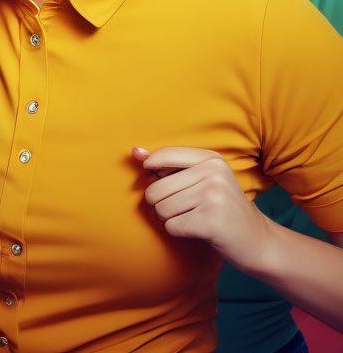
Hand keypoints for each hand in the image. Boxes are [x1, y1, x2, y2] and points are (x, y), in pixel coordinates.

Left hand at [134, 145, 272, 272]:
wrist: (260, 242)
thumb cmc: (223, 208)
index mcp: (212, 159)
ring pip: (162, 208)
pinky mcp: (212, 222)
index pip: (165, 155)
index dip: (151, 167)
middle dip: (159, 203)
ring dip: (169, 218)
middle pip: (157, 188)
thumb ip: (168, 164)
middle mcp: (214, 174)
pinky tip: (196, 231)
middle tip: (179, 209)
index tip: (154, 176)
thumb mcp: (203, 179)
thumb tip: (134, 151)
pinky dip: (178, 231)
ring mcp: (214, 197)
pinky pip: (172, 226)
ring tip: (189, 218)